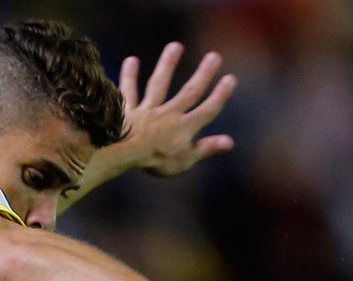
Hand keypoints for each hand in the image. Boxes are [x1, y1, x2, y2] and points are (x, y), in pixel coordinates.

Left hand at [117, 42, 236, 177]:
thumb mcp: (183, 160)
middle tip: (214, 56)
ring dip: (167, 65)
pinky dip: (129, 77)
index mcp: (183, 129)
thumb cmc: (152, 162)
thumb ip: (205, 149)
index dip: (219, 96)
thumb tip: (229, 142)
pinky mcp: (127, 111)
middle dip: (203, 75)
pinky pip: (128, 91)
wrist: (122, 154)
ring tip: (175, 46)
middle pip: (189, 93)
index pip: (207, 111)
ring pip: (158, 85)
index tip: (230, 78)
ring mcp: (147, 111)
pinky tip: (131, 60)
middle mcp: (167, 116)